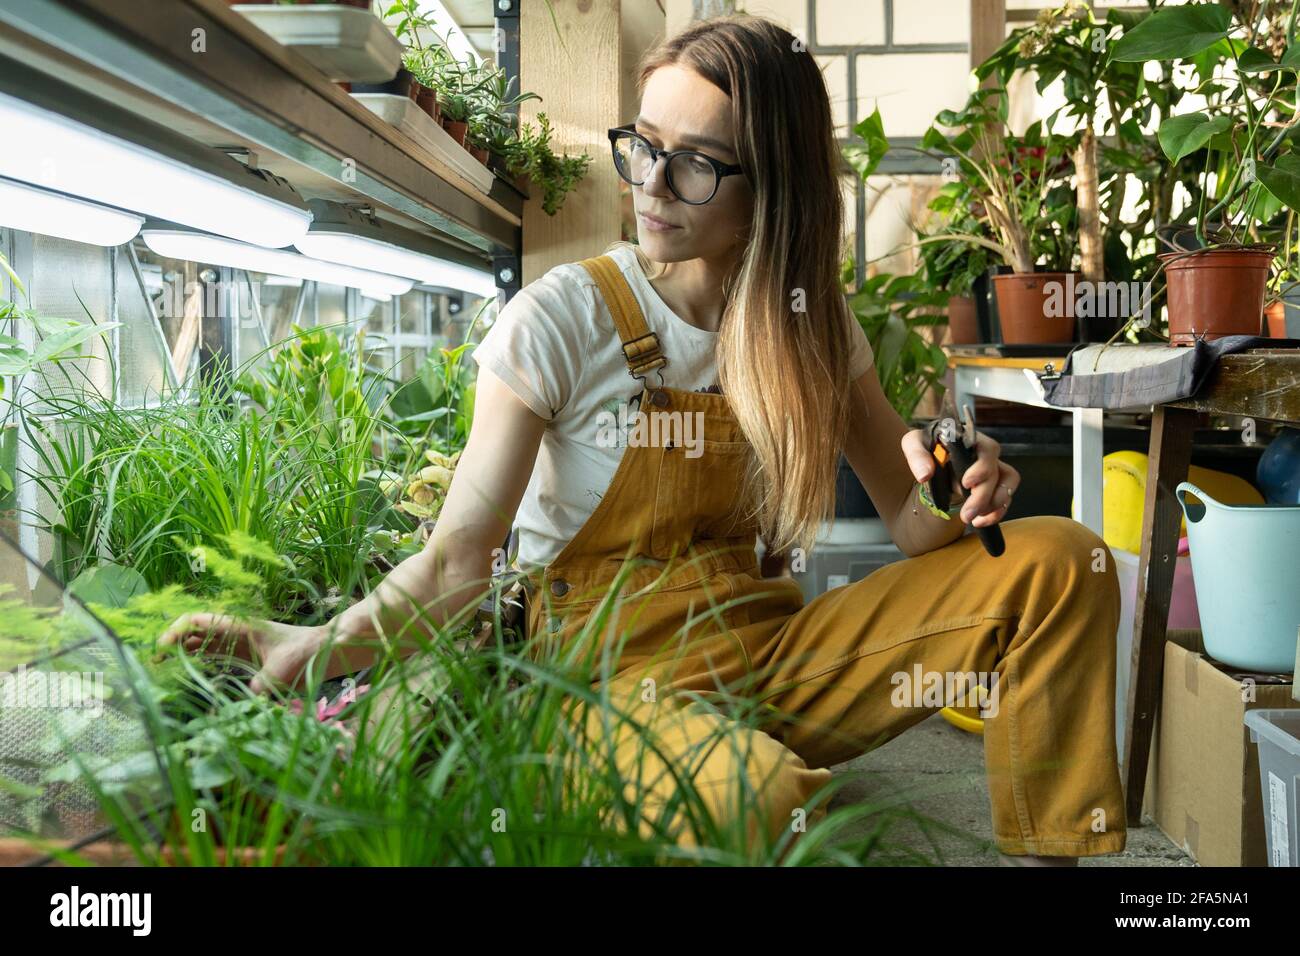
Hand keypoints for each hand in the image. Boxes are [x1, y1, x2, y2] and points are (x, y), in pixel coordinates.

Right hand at [158, 613, 327, 694]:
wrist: (329, 650)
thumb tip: (240, 707)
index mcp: (241, 626)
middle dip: (173, 643)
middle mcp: (237, 631)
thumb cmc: (308, 653)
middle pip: (196, 631)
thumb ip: (261, 686)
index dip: (176, 631)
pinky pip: (216, 655)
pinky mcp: (246, 656)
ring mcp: (241, 642)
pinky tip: (187, 674)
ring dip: (183, 653)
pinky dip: (199, 661)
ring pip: (203, 643)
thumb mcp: (283, 670)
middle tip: (154, 665)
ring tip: (163, 670)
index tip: (162, 649)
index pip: (199, 621)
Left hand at [901, 428, 1020, 528]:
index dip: (982, 468)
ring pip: (1008, 485)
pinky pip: (1005, 498)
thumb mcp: (914, 444)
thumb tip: (925, 475)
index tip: (966, 483)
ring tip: (974, 519)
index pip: (988, 449)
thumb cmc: (926, 445)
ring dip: (995, 505)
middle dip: (983, 497)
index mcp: (971, 440)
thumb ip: (917, 455)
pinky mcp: (992, 485)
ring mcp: (992, 469)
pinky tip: (979, 522)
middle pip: (996, 473)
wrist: (931, 457)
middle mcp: (985, 454)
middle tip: (967, 514)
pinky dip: (996, 513)